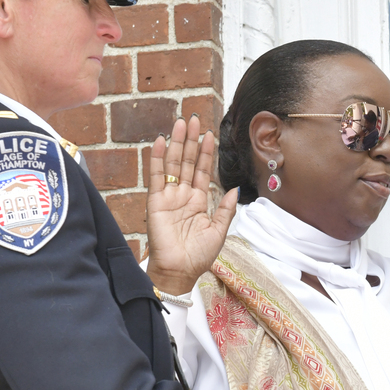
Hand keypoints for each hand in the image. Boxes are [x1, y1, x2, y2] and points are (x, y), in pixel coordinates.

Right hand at [146, 115, 237, 294]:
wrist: (180, 271)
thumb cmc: (199, 256)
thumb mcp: (219, 231)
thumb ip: (226, 209)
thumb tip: (234, 189)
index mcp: (199, 201)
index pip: (203, 170)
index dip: (205, 152)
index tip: (209, 134)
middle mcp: (183, 195)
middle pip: (187, 162)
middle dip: (191, 140)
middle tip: (193, 119)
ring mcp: (168, 197)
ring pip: (173, 164)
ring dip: (176, 143)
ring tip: (181, 122)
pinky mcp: (155, 201)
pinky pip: (156, 176)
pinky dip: (157, 158)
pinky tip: (160, 141)